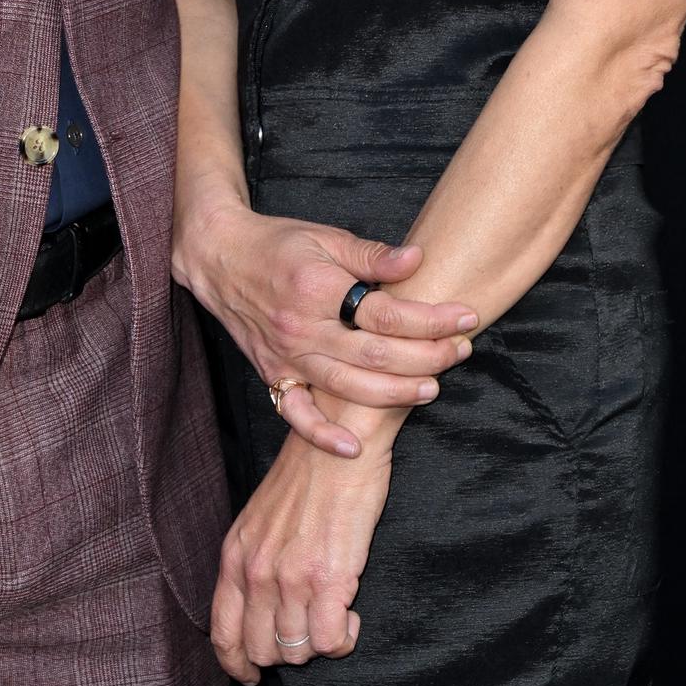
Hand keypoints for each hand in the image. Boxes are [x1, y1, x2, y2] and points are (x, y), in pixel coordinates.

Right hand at [174, 198, 476, 454]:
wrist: (220, 258)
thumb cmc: (278, 245)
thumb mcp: (326, 237)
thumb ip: (371, 254)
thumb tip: (416, 259)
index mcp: (317, 287)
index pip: (386, 312)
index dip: (431, 318)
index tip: (465, 317)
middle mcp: (301, 327)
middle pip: (374, 354)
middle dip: (426, 356)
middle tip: (461, 351)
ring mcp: (286, 356)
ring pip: (347, 386)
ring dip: (394, 393)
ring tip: (431, 389)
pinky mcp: (273, 374)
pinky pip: (296, 414)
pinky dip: (321, 435)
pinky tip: (352, 448)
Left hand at [211, 416, 397, 683]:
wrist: (341, 436)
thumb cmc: (308, 474)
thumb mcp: (261, 518)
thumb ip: (254, 561)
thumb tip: (261, 609)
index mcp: (235, 554)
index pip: (223, 634)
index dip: (237, 666)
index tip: (253, 677)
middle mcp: (255, 571)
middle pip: (262, 651)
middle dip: (287, 652)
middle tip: (311, 628)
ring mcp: (290, 577)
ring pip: (297, 651)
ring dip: (319, 642)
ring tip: (335, 613)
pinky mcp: (329, 578)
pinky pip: (330, 643)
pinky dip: (344, 639)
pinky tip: (351, 614)